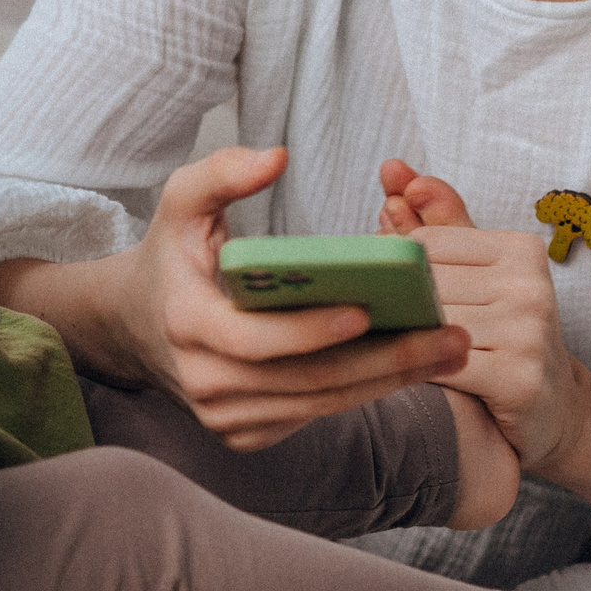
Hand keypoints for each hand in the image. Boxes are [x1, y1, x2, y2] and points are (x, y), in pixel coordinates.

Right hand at [112, 147, 472, 450]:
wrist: (140, 324)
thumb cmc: (174, 254)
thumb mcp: (182, 202)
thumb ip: (222, 172)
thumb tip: (277, 157)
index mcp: (187, 322)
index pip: (252, 339)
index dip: (308, 330)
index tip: (366, 311)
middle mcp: (205, 381)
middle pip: (306, 380)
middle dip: (386, 361)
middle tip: (450, 336)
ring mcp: (225, 416)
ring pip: (321, 403)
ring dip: (391, 380)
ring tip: (449, 348)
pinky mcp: (247, 434)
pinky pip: (316, 413)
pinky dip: (365, 391)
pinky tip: (412, 365)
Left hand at [411, 221, 589, 473]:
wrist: (557, 409)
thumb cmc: (507, 334)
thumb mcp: (480, 274)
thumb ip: (437, 222)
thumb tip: (393, 170)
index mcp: (521, 249)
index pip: (425, 244)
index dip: (401, 272)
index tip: (398, 294)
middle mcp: (530, 284)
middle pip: (425, 286)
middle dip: (401, 309)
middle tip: (386, 328)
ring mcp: (528, 331)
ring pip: (430, 326)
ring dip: (405, 342)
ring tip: (397, 353)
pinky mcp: (519, 377)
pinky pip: (442, 365)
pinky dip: (422, 371)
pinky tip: (420, 377)